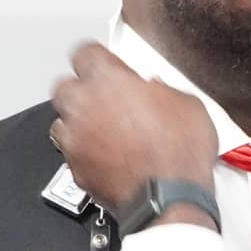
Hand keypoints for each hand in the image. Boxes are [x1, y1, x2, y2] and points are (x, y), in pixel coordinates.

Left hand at [50, 43, 217, 214]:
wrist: (169, 198)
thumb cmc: (179, 153)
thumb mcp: (188, 105)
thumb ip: (162, 90)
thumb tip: (157, 91)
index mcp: (109, 80)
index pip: (84, 52)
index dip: (97, 58)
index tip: (106, 64)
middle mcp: (84, 106)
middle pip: (65, 86)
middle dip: (82, 90)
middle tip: (105, 98)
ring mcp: (76, 139)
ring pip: (62, 121)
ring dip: (79, 122)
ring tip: (104, 130)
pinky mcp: (75, 168)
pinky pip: (71, 153)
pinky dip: (85, 152)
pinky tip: (106, 156)